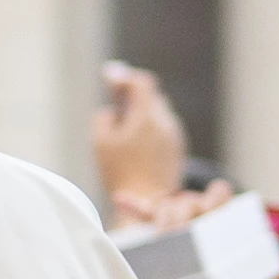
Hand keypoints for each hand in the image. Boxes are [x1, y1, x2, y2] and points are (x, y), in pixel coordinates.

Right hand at [92, 64, 191, 217]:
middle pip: (150, 96)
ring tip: (123, 123)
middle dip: (132, 94)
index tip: (110, 77)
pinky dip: (149, 126)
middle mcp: (166, 122)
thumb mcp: (101, 143)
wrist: (149, 202)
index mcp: (148, 116)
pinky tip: (135, 141)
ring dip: (141, 111)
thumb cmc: (122, 173)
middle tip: (115, 95)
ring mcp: (174, 135)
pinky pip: (163, 128)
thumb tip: (112, 111)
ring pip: (157, 112)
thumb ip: (104, 118)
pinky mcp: (177, 148)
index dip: (124, 76)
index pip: (141, 82)